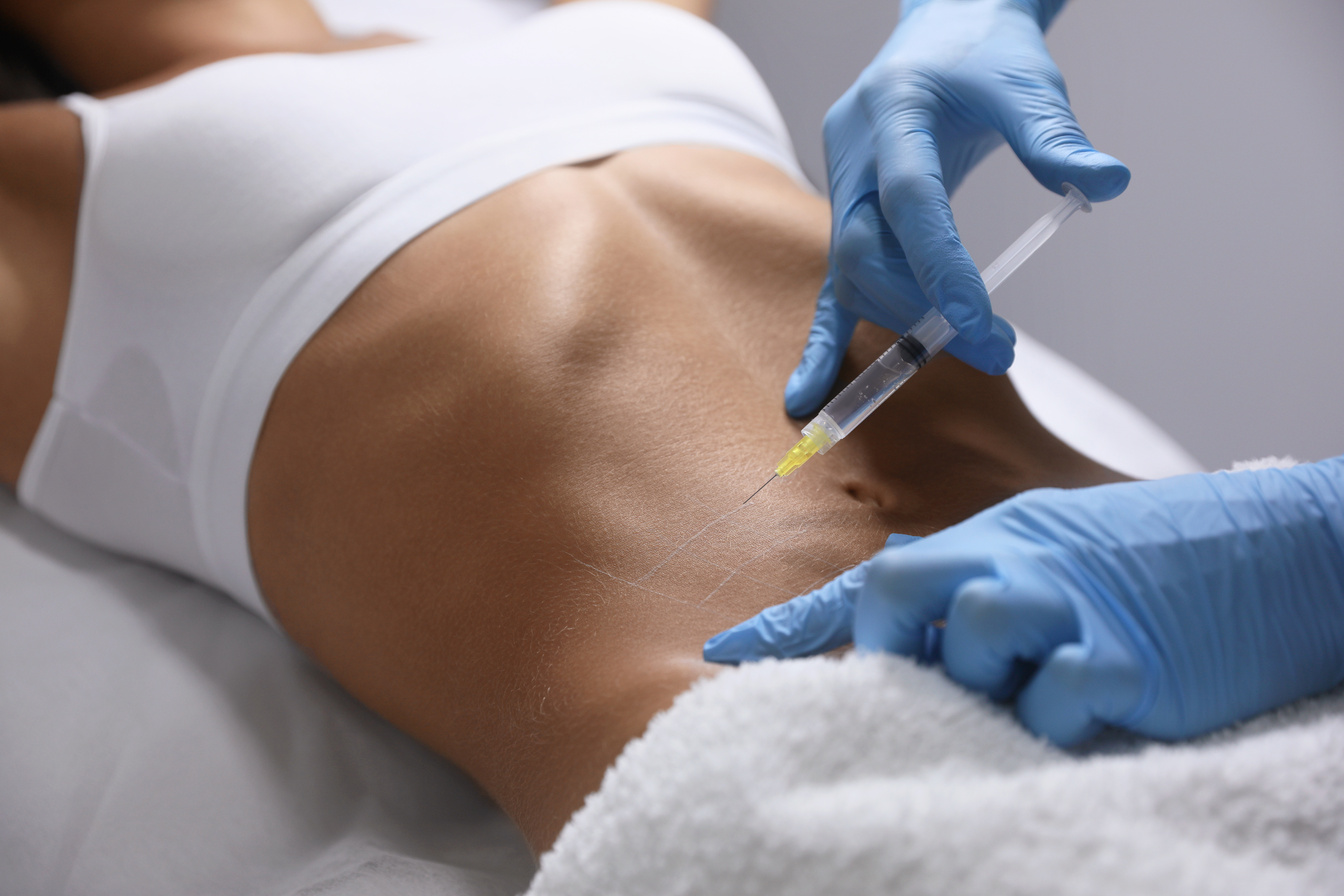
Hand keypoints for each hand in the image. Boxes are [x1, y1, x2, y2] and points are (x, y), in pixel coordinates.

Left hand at [706, 459, 1343, 746]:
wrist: (1278, 548)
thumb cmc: (1152, 557)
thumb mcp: (1048, 546)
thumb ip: (969, 572)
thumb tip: (892, 582)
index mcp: (989, 540)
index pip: (867, 584)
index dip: (789, 626)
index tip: (720, 655)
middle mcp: (1014, 565)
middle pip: (897, 593)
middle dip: (893, 640)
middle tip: (926, 669)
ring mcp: (1069, 610)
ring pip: (972, 644)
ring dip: (987, 679)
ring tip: (1029, 682)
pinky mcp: (1127, 663)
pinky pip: (1053, 703)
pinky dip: (1058, 719)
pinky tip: (1090, 705)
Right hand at [787, 0, 1129, 416]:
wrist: (941, 32)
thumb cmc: (983, 54)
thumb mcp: (1026, 81)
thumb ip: (1056, 137)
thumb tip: (1107, 183)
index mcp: (893, 111)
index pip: (909, 199)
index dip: (938, 264)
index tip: (978, 320)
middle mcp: (854, 153)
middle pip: (870, 250)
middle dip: (924, 309)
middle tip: (994, 348)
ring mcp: (841, 187)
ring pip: (852, 273)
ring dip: (903, 320)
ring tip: (975, 346)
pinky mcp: (847, 215)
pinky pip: (833, 284)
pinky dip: (825, 340)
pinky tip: (807, 395)